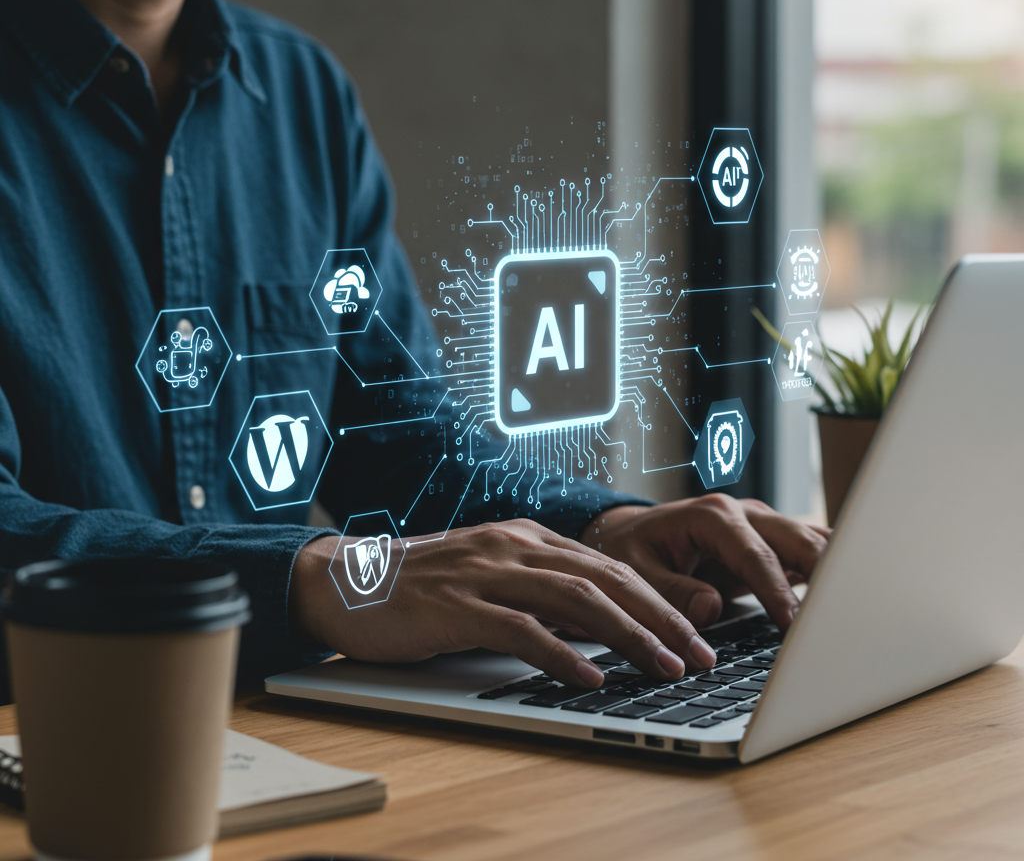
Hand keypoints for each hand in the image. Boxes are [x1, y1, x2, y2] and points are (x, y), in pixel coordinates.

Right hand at [289, 519, 718, 688]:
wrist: (350, 580)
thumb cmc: (423, 587)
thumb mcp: (491, 578)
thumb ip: (540, 593)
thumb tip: (598, 628)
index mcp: (525, 538)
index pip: (608, 566)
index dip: (658, 599)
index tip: (695, 632)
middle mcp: (513, 546)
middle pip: (604, 577)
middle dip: (661, 616)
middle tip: (702, 653)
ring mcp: (485, 572)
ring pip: (574, 598)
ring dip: (628, 634)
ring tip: (666, 665)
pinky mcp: (456, 605)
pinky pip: (519, 628)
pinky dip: (560, 653)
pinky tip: (590, 677)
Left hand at [582, 494, 828, 630]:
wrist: (633, 533)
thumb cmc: (632, 550)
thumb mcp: (635, 571)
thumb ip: (669, 590)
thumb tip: (709, 607)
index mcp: (711, 515)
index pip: (754, 555)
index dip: (775, 590)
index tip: (794, 625)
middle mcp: (744, 514)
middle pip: (797, 541)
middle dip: (824, 575)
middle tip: (843, 615)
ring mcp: (763, 525)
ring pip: (812, 543)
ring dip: (835, 571)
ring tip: (859, 607)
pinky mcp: (773, 543)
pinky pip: (810, 553)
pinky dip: (831, 572)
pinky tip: (852, 597)